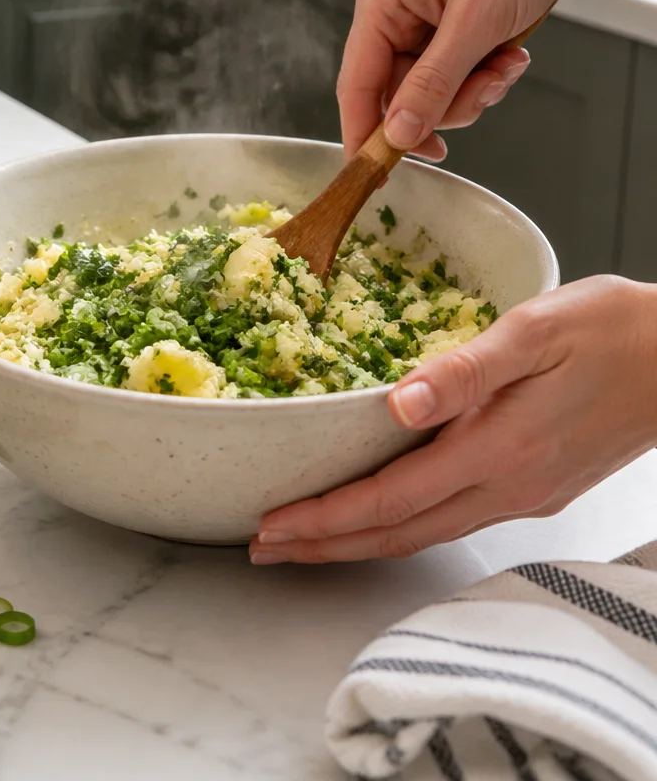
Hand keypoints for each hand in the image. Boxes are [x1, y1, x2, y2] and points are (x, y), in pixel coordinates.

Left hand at [250, 277, 656, 563]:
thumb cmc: (613, 331)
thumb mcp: (536, 330)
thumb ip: (464, 369)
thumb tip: (398, 402)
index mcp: (499, 448)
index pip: (391, 499)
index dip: (325, 518)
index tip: (272, 525)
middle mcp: (509, 486)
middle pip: (399, 534)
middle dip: (326, 546)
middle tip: (265, 547)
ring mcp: (526, 494)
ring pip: (425, 534)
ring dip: (360, 541)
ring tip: (308, 540)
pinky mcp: (538, 488)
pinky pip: (454, 520)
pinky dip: (403, 526)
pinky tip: (383, 513)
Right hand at [337, 0, 587, 161]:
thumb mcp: (474, 22)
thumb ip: (432, 84)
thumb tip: (398, 134)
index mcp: (380, 2)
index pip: (356, 84)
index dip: (363, 132)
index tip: (375, 174)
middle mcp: (392, 13)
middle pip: (398, 95)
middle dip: (447, 104)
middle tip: (488, 89)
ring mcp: (420, 21)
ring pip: (430, 92)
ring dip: (473, 91)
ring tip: (507, 62)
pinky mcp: (448, 28)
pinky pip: (453, 77)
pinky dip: (483, 77)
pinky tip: (509, 53)